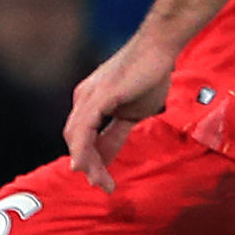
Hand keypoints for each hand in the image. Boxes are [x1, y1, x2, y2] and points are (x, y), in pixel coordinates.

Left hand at [63, 31, 177, 192]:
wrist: (159, 48)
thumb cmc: (149, 76)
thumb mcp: (133, 114)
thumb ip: (116, 135)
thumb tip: (106, 156)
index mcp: (89, 104)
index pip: (84, 139)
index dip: (91, 162)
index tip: (103, 181)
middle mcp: (83, 99)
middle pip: (76, 140)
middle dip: (88, 166)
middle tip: (101, 186)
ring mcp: (88, 97)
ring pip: (77, 137)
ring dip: (86, 162)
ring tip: (97, 181)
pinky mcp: (98, 95)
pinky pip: (84, 127)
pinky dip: (81, 148)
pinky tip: (82, 164)